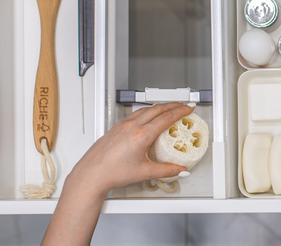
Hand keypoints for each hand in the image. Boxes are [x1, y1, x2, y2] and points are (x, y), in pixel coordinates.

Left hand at [66, 102, 193, 197]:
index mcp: (141, 135)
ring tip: (169, 108)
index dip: (180, 111)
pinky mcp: (116, 127)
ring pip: (146, 109)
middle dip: (173, 105)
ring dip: (160, 106)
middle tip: (183, 106)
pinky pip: (136, 113)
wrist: (91, 175)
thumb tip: (181, 170)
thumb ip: (167, 170)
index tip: (188, 108)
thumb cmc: (112, 173)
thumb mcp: (145, 173)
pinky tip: (148, 115)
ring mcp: (123, 125)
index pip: (166, 118)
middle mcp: (132, 126)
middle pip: (158, 109)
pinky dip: (147, 111)